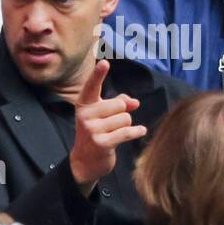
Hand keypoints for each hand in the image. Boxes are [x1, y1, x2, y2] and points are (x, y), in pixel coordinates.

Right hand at [69, 59, 146, 193]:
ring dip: (126, 125)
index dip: (98, 74)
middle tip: (113, 124)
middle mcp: (85, 115)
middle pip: (119, 104)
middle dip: (123, 113)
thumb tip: (135, 102)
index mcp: (84, 105)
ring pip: (125, 118)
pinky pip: (127, 131)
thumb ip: (119, 103)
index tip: (104, 63)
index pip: (91, 86)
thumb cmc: (97, 132)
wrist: (84, 162)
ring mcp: (91, 129)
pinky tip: (139, 132)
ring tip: (115, 133)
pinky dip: (136, 132)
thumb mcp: (103, 115)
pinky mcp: (101, 143)